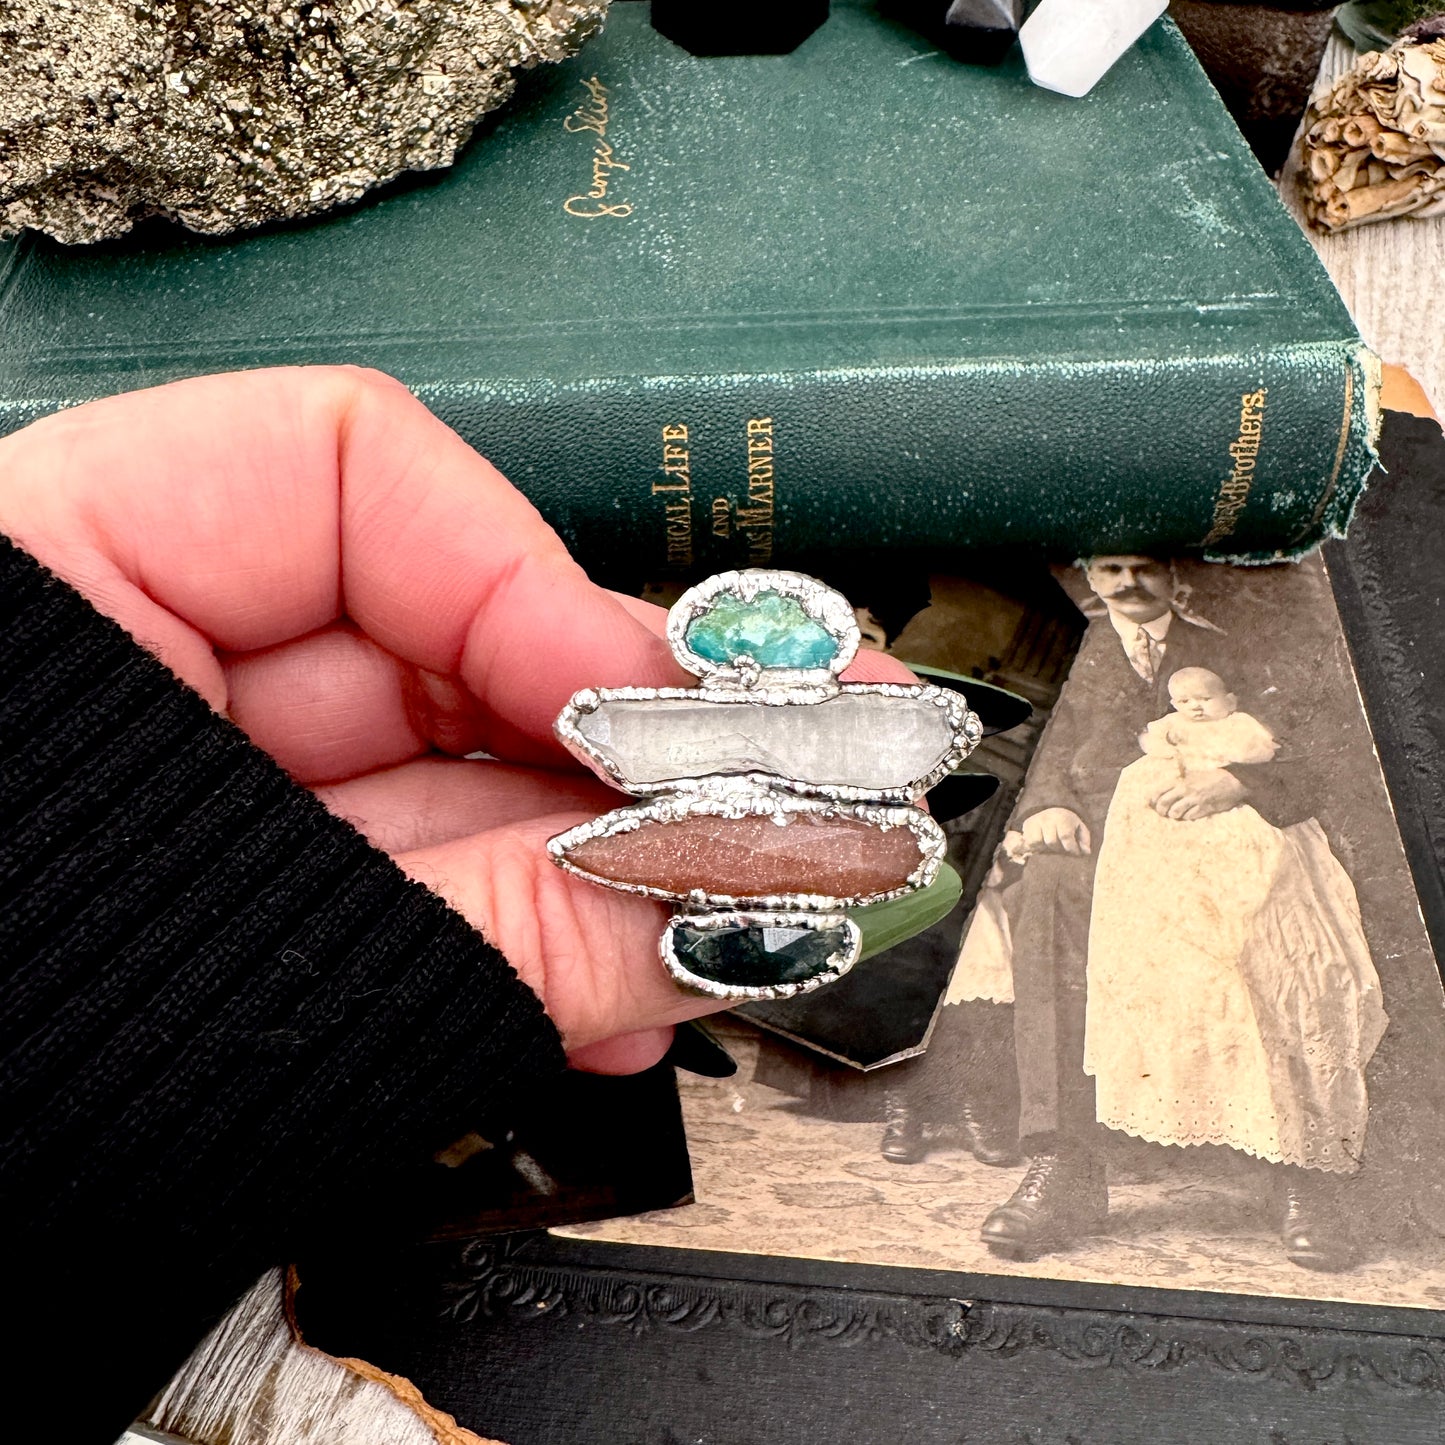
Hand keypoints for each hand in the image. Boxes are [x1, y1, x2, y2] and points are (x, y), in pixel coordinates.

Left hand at [0, 367, 914, 1071]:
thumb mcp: (237, 963)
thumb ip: (501, 924)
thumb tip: (726, 895)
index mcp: (57, 576)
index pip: (344, 469)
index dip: (529, 572)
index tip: (657, 696)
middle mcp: (143, 668)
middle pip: (444, 638)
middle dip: (628, 737)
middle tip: (786, 785)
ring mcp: (210, 795)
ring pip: (457, 783)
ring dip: (606, 861)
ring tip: (732, 904)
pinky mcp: (260, 904)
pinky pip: (426, 886)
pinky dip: (532, 940)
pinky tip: (622, 982)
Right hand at [1020, 807, 1090, 855]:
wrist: (1052, 811)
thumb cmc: (1067, 823)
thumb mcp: (1079, 828)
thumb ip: (1084, 839)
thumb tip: (1086, 852)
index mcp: (1062, 817)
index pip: (1065, 836)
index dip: (1071, 848)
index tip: (1075, 853)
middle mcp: (1047, 818)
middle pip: (1050, 841)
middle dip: (1057, 849)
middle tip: (1061, 849)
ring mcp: (1035, 821)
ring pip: (1037, 842)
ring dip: (1044, 848)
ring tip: (1050, 846)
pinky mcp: (1027, 825)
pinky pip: (1028, 842)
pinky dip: (1035, 846)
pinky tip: (1041, 845)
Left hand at [1150, 768, 1245, 820]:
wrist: (1233, 780)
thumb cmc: (1211, 777)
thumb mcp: (1192, 774)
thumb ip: (1179, 782)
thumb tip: (1164, 791)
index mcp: (1181, 780)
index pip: (1159, 791)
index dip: (1153, 800)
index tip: (1152, 804)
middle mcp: (1186, 789)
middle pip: (1164, 804)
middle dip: (1160, 810)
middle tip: (1163, 813)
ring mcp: (1195, 799)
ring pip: (1175, 813)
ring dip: (1174, 815)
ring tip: (1177, 814)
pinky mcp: (1205, 808)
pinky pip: (1190, 817)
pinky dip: (1187, 818)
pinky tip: (1190, 814)